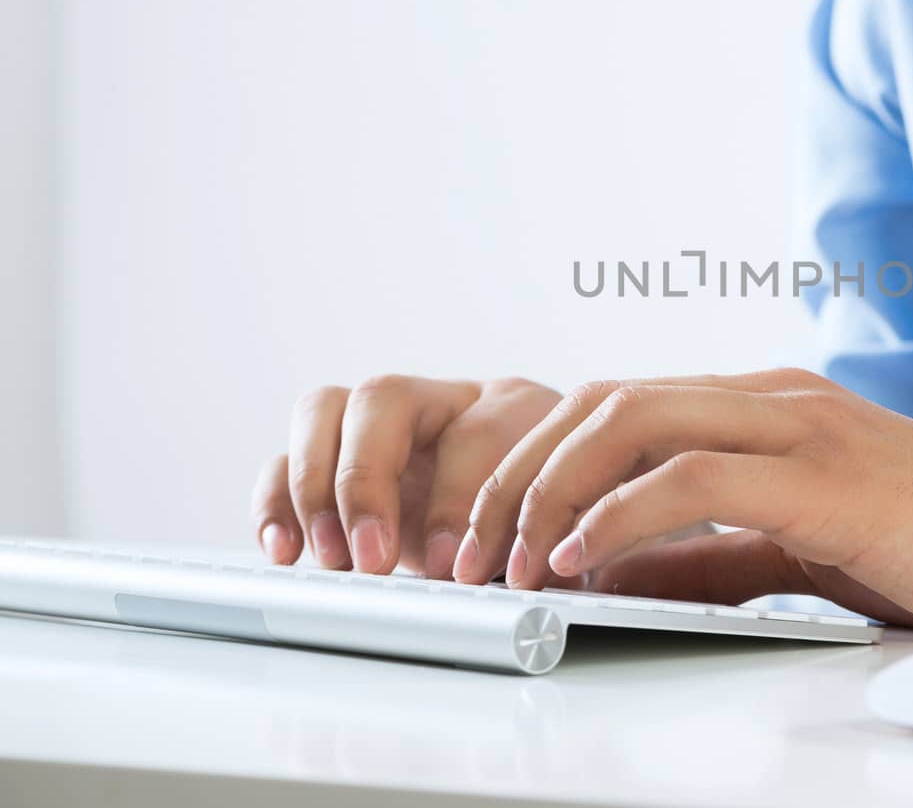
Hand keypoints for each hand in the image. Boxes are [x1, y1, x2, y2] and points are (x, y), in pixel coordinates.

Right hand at [251, 376, 563, 577]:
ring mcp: (382, 424)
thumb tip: (535, 576)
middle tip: (373, 559)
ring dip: (314, 486)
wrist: (550, 508)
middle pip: (381, 398)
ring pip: (322, 411)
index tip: (456, 564)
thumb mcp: (574, 523)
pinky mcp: (338, 461)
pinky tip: (285, 552)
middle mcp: (440, 401)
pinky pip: (285, 460)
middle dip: (368, 480)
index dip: (460, 498)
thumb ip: (553, 538)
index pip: (475, 432)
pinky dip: (275, 502)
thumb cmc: (564, 511)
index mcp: (511, 403)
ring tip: (330, 560)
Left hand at [452, 368, 912, 632]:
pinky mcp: (830, 478)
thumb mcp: (795, 553)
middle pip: (604, 400)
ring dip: (548, 491)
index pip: (619, 408)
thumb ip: (704, 556)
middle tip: (472, 552)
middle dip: (515, 474)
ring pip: (634, 419)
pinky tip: (581, 558)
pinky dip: (619, 514)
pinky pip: (696, 475)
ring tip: (509, 562)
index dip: (535, 466)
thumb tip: (599, 572)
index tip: (488, 536)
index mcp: (767, 408)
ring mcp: (804, 426)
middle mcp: (776, 398)